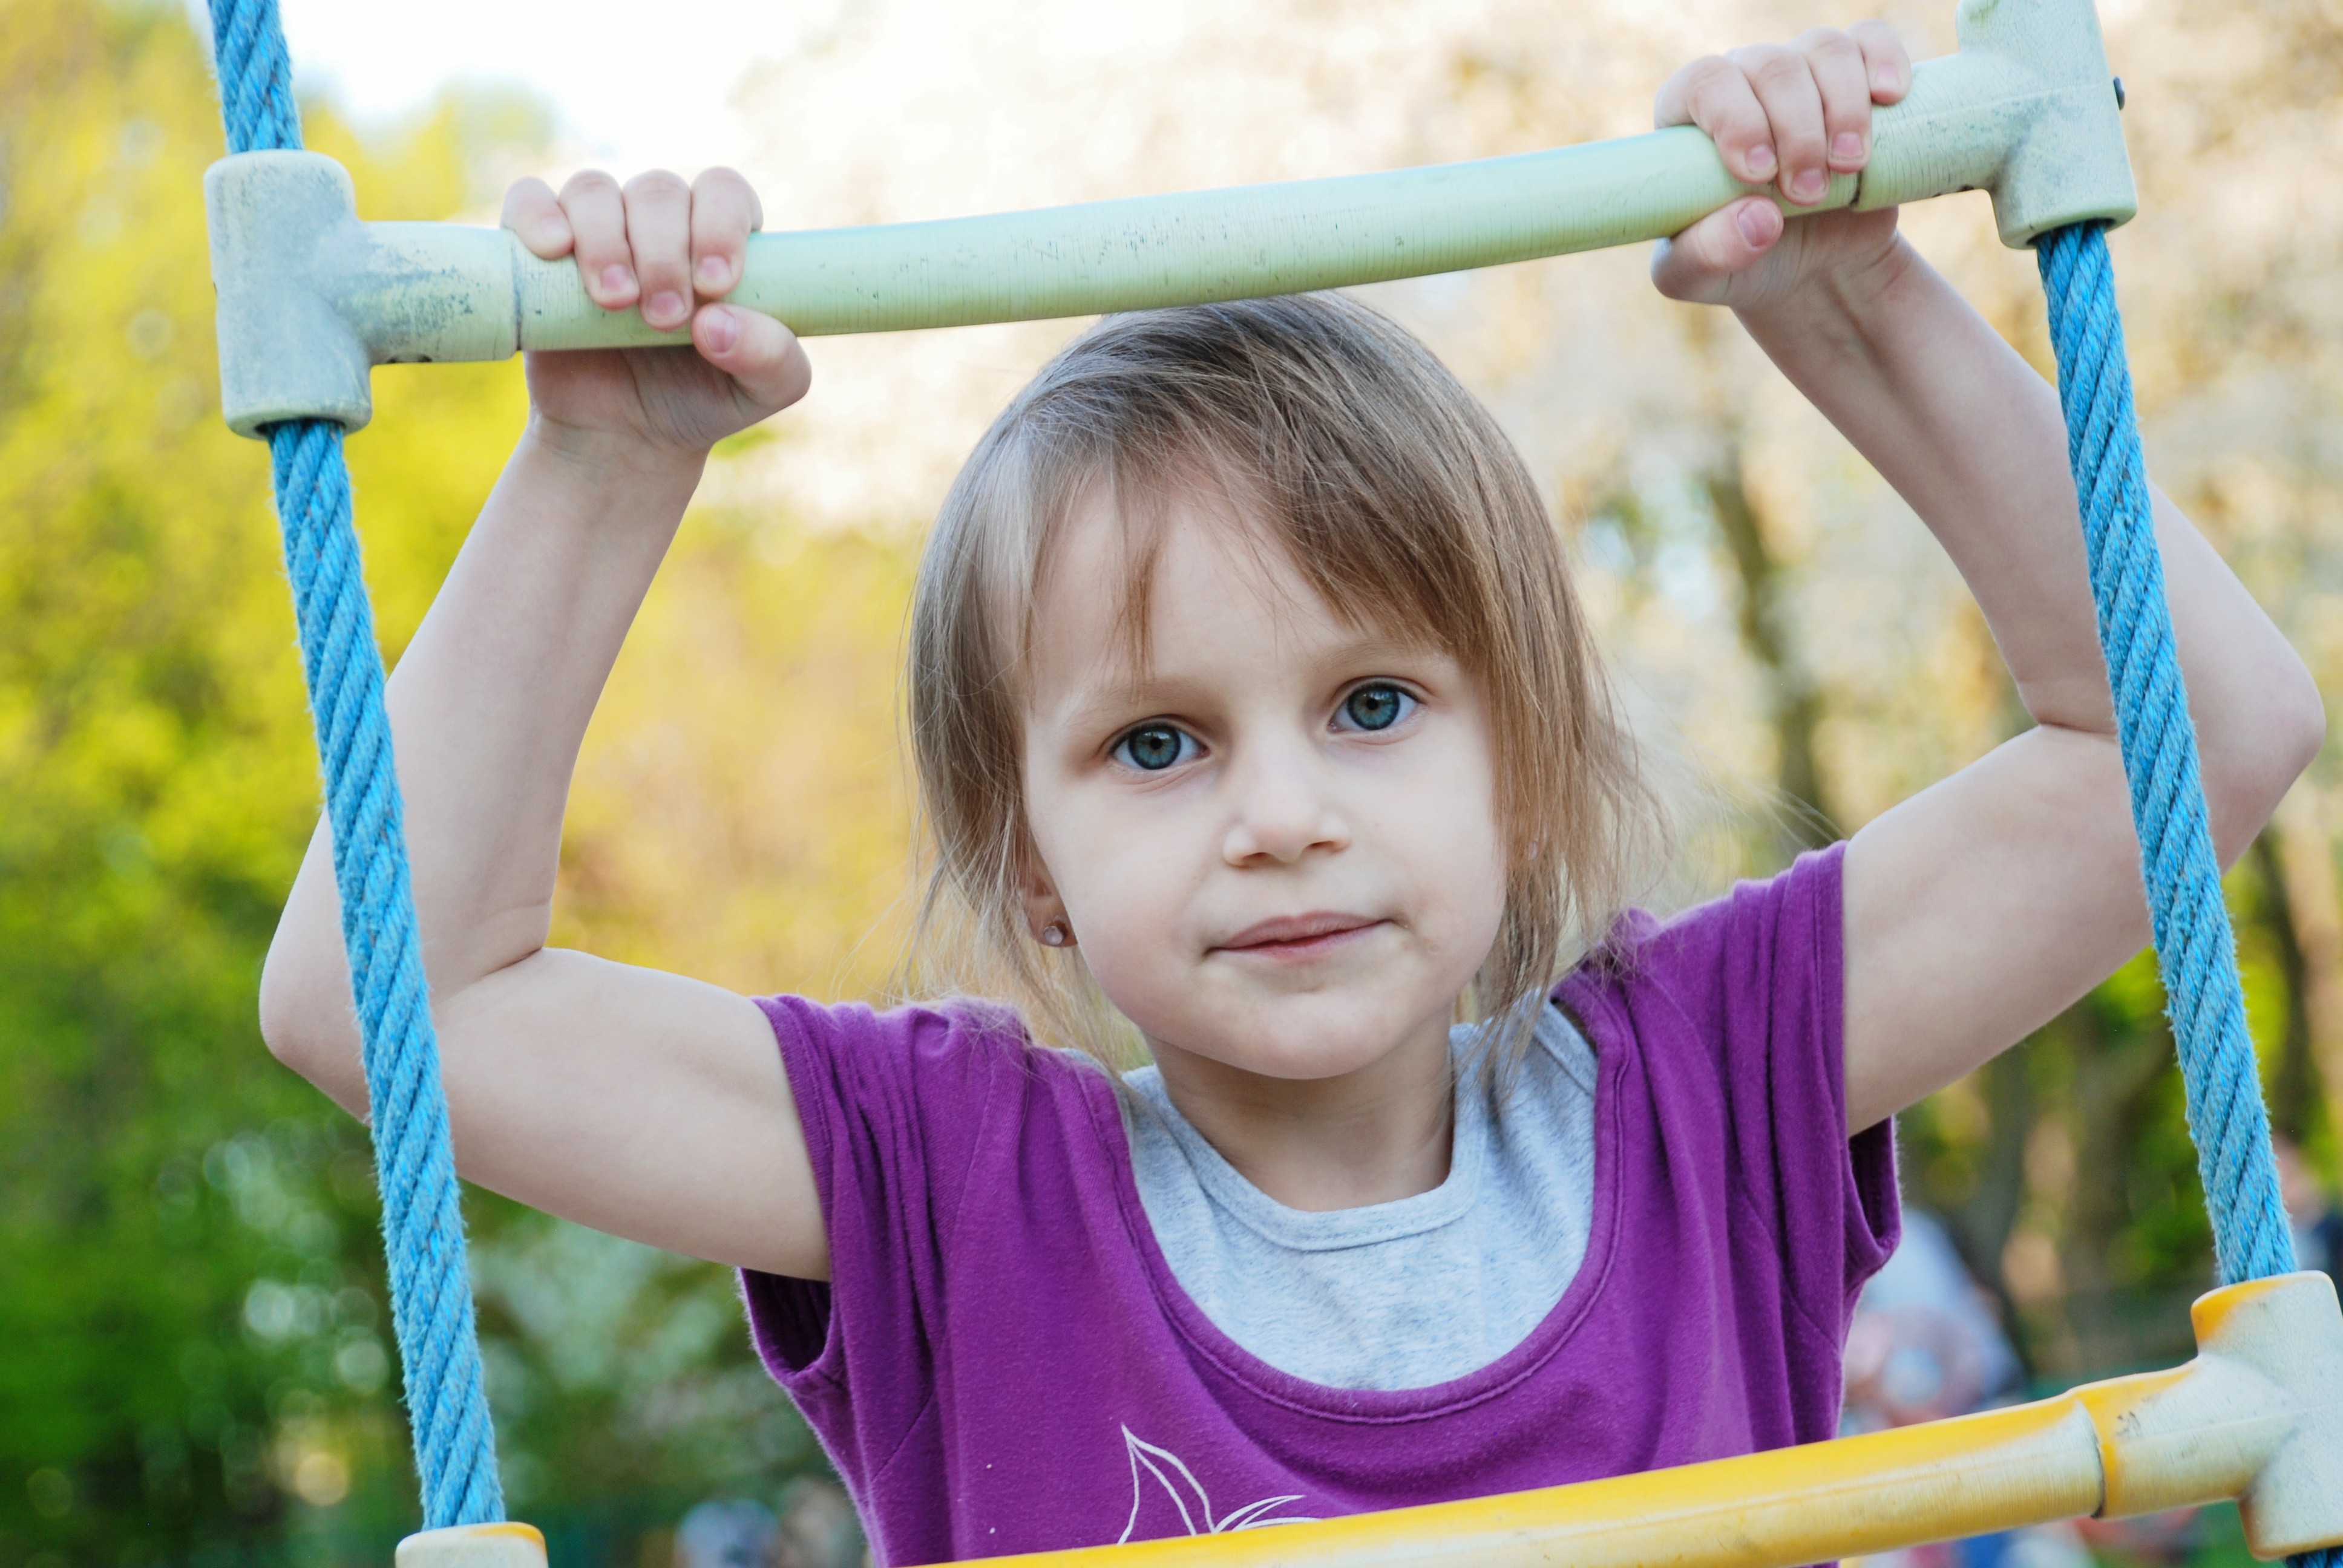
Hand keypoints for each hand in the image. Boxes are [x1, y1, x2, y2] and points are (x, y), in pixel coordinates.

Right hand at [501, 168, 811, 463]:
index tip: (715, 285)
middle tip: (665, 318)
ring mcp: (598, 230)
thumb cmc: (700, 400)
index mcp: (718, 237)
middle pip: (659, 191)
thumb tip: (719, 322)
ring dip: (606, 241)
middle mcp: (659, 222)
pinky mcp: (539, 251)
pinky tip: (554, 248)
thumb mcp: (760, 392)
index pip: (724, 192)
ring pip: (595, 191)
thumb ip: (770, 357)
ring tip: (617, 301)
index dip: (720, 225)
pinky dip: (537, 214)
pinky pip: (529, 201)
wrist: (625, 440)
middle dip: (664, 253)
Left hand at [1649, 24, 1912, 313]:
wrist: (1810, 271)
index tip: (1759, 174)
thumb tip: (1758, 219)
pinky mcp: (1855, 79)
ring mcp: (1800, 74)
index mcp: (1689, 117)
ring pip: (1824, 51)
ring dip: (1843, 108)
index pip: (1704, 83)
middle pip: (1770, 66)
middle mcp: (1742, 83)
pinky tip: (1889, 98)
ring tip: (1848, 168)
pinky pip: (1870, 39)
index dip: (1736, 119)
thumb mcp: (1699, 279)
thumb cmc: (1741, 264)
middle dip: (1797, 131)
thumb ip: (1705, 255)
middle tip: (1808, 193)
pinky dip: (1883, 60)